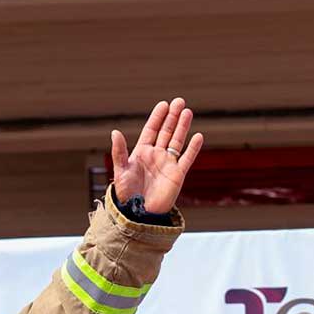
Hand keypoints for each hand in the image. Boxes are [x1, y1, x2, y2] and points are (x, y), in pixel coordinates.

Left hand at [111, 97, 202, 213]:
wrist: (138, 213)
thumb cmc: (127, 193)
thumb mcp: (121, 170)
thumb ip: (119, 151)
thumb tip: (114, 132)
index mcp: (141, 153)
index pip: (151, 130)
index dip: (157, 117)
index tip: (164, 104)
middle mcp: (156, 155)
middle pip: (166, 132)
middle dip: (172, 117)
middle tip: (179, 101)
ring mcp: (168, 164)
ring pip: (177, 141)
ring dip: (182, 127)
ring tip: (187, 112)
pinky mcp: (177, 174)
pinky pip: (187, 158)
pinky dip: (193, 148)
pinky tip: (198, 136)